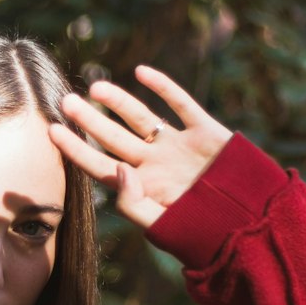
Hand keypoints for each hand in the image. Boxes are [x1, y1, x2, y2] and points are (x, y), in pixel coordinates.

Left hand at [49, 65, 233, 229]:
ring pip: (143, 118)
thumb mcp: (162, 225)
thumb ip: (133, 202)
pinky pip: (181, 104)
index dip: (75, 148)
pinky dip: (163, 87)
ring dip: (120, 101)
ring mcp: (180, 147)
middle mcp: (157, 164)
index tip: (51, 130)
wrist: (254, 225)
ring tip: (96, 86)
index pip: (99, 164)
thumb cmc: (204, 232)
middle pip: (115, 137)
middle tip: (66, 101)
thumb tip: (117, 169)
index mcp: (142, 187)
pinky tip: (141, 72)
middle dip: (90, 120)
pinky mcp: (207, 133)